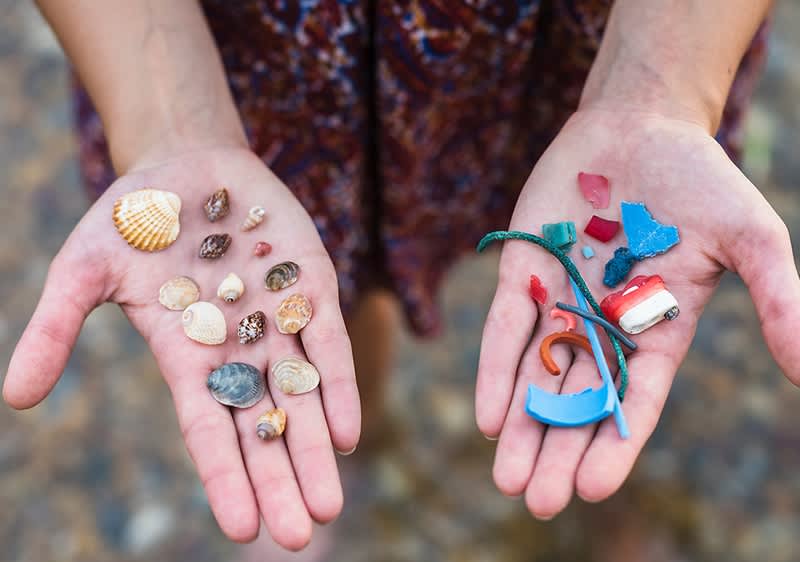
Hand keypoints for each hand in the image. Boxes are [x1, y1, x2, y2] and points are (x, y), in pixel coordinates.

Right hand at [3, 145, 359, 548]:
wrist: (187, 164)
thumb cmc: (133, 219)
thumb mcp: (83, 269)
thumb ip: (56, 329)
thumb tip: (13, 398)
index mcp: (187, 357)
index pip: (209, 429)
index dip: (225, 477)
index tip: (243, 529)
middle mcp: (238, 350)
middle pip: (262, 426)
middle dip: (280, 480)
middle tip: (299, 536)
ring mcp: (278, 320)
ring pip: (302, 396)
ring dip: (315, 450)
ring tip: (328, 505)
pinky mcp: (310, 287)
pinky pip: (327, 343)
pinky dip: (337, 385)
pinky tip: (345, 432)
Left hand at [476, 109, 799, 517]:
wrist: (639, 127)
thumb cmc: (700, 181)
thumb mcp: (752, 238)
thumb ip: (779, 299)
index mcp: (657, 330)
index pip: (636, 400)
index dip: (616, 443)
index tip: (593, 489)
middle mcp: (603, 325)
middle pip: (579, 400)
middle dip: (559, 450)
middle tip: (538, 502)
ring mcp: (559, 301)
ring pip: (536, 376)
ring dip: (521, 427)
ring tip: (507, 479)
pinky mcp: (521, 273)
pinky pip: (504, 329)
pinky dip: (495, 369)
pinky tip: (488, 416)